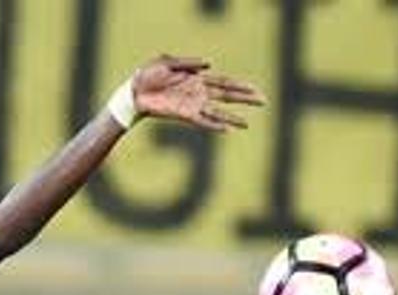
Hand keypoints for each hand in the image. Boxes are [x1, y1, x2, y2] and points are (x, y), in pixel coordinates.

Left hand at [131, 55, 264, 132]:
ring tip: (247, 125)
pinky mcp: (183, 115)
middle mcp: (198, 93)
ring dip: (233, 118)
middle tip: (263, 102)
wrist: (134, 90)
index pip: (225, 82)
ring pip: (217, 112)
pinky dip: (214, 125)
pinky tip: (226, 129)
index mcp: (197, 79)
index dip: (240, 85)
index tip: (256, 89)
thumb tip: (210, 65)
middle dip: (245, 99)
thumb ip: (190, 63)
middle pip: (227, 96)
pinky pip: (202, 121)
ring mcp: (192, 105)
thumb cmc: (149, 74)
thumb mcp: (169, 62)